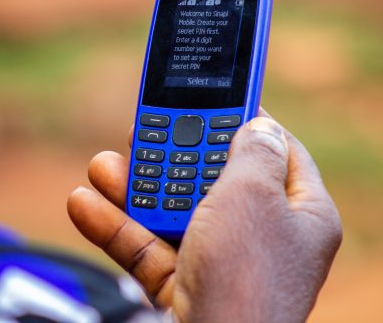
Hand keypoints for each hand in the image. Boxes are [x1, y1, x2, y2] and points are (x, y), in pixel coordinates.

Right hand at [67, 112, 341, 322]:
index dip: (243, 122)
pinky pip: (146, 246)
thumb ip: (251, 151)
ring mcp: (221, 262)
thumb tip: (259, 124)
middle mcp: (263, 237)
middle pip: (212, 178)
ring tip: (102, 165)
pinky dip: (115, 225)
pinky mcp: (183, 283)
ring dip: (132, 187)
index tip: (210, 99)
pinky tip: (83, 202)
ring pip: (172, 210)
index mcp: (300, 214)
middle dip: (171, 154)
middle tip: (142, 129)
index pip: (277, 153)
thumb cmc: (243, 272)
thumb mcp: (252, 194)